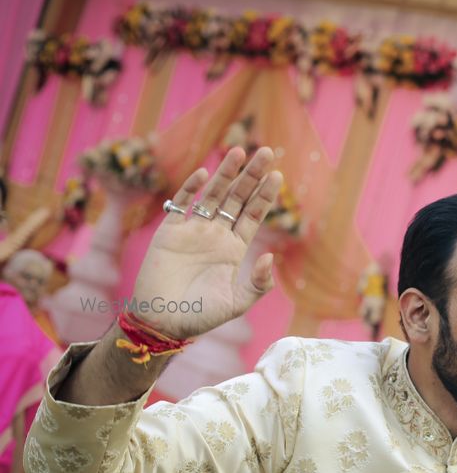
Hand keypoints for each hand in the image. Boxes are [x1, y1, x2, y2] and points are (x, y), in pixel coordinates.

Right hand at [132, 147, 281, 338]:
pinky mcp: (169, 231)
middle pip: (237, 198)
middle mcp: (216, 234)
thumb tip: (270, 256)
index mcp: (234, 249)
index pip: (253, 214)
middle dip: (251, 176)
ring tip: (240, 151)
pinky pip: (181, 204)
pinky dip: (191, 189)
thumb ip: (259, 282)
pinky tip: (204, 174)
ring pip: (212, 194)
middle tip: (266, 153)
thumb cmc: (201, 315)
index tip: (278, 175)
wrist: (163, 321)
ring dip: (225, 174)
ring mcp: (193, 230)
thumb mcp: (238, 302)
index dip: (264, 195)